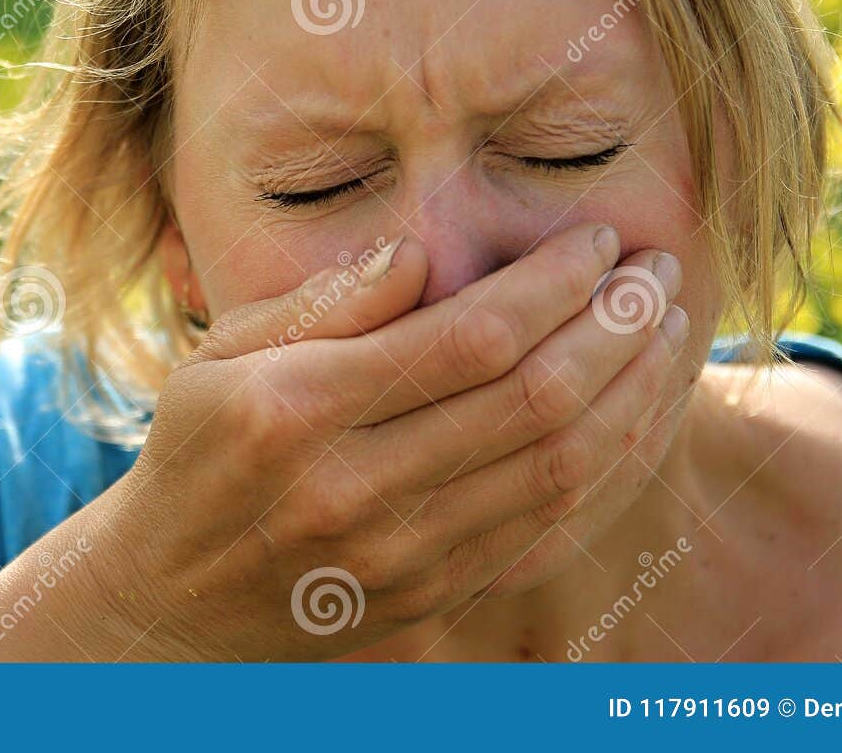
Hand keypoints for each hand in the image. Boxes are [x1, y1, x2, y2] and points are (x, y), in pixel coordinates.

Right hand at [87, 222, 686, 659]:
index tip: (597, 240)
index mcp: (300, 411)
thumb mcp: (219, 356)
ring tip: (669, 329)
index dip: (552, 284)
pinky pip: (551, 528)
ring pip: (561, 469)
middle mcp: (358, 490)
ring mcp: (403, 556)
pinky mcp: (434, 597)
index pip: (468, 338)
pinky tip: (639, 412)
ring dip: (635, 392)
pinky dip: (612, 466)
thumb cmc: (198, 452)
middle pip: (532, 401)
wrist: (172, 601)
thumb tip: (420, 253)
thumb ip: (322, 303)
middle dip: (616, 326)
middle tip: (658, 271)